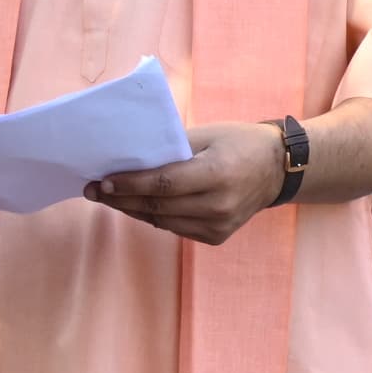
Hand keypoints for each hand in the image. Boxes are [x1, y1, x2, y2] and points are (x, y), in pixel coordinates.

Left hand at [88, 124, 294, 244]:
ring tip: (108, 198)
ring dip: (132, 209)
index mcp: (218, 174)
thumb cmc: (239, 143)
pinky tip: (136, 205)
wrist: (277, 170)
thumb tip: (130, 160)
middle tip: (94, 190)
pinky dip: (153, 216)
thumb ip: (171, 149)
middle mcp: (219, 205)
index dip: (129, 184)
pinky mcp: (216, 237)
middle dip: (121, 199)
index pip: (163, 184)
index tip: (102, 182)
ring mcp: (219, 226)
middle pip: (158, 206)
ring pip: (162, 221)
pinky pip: (175, 228)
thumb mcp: (207, 135)